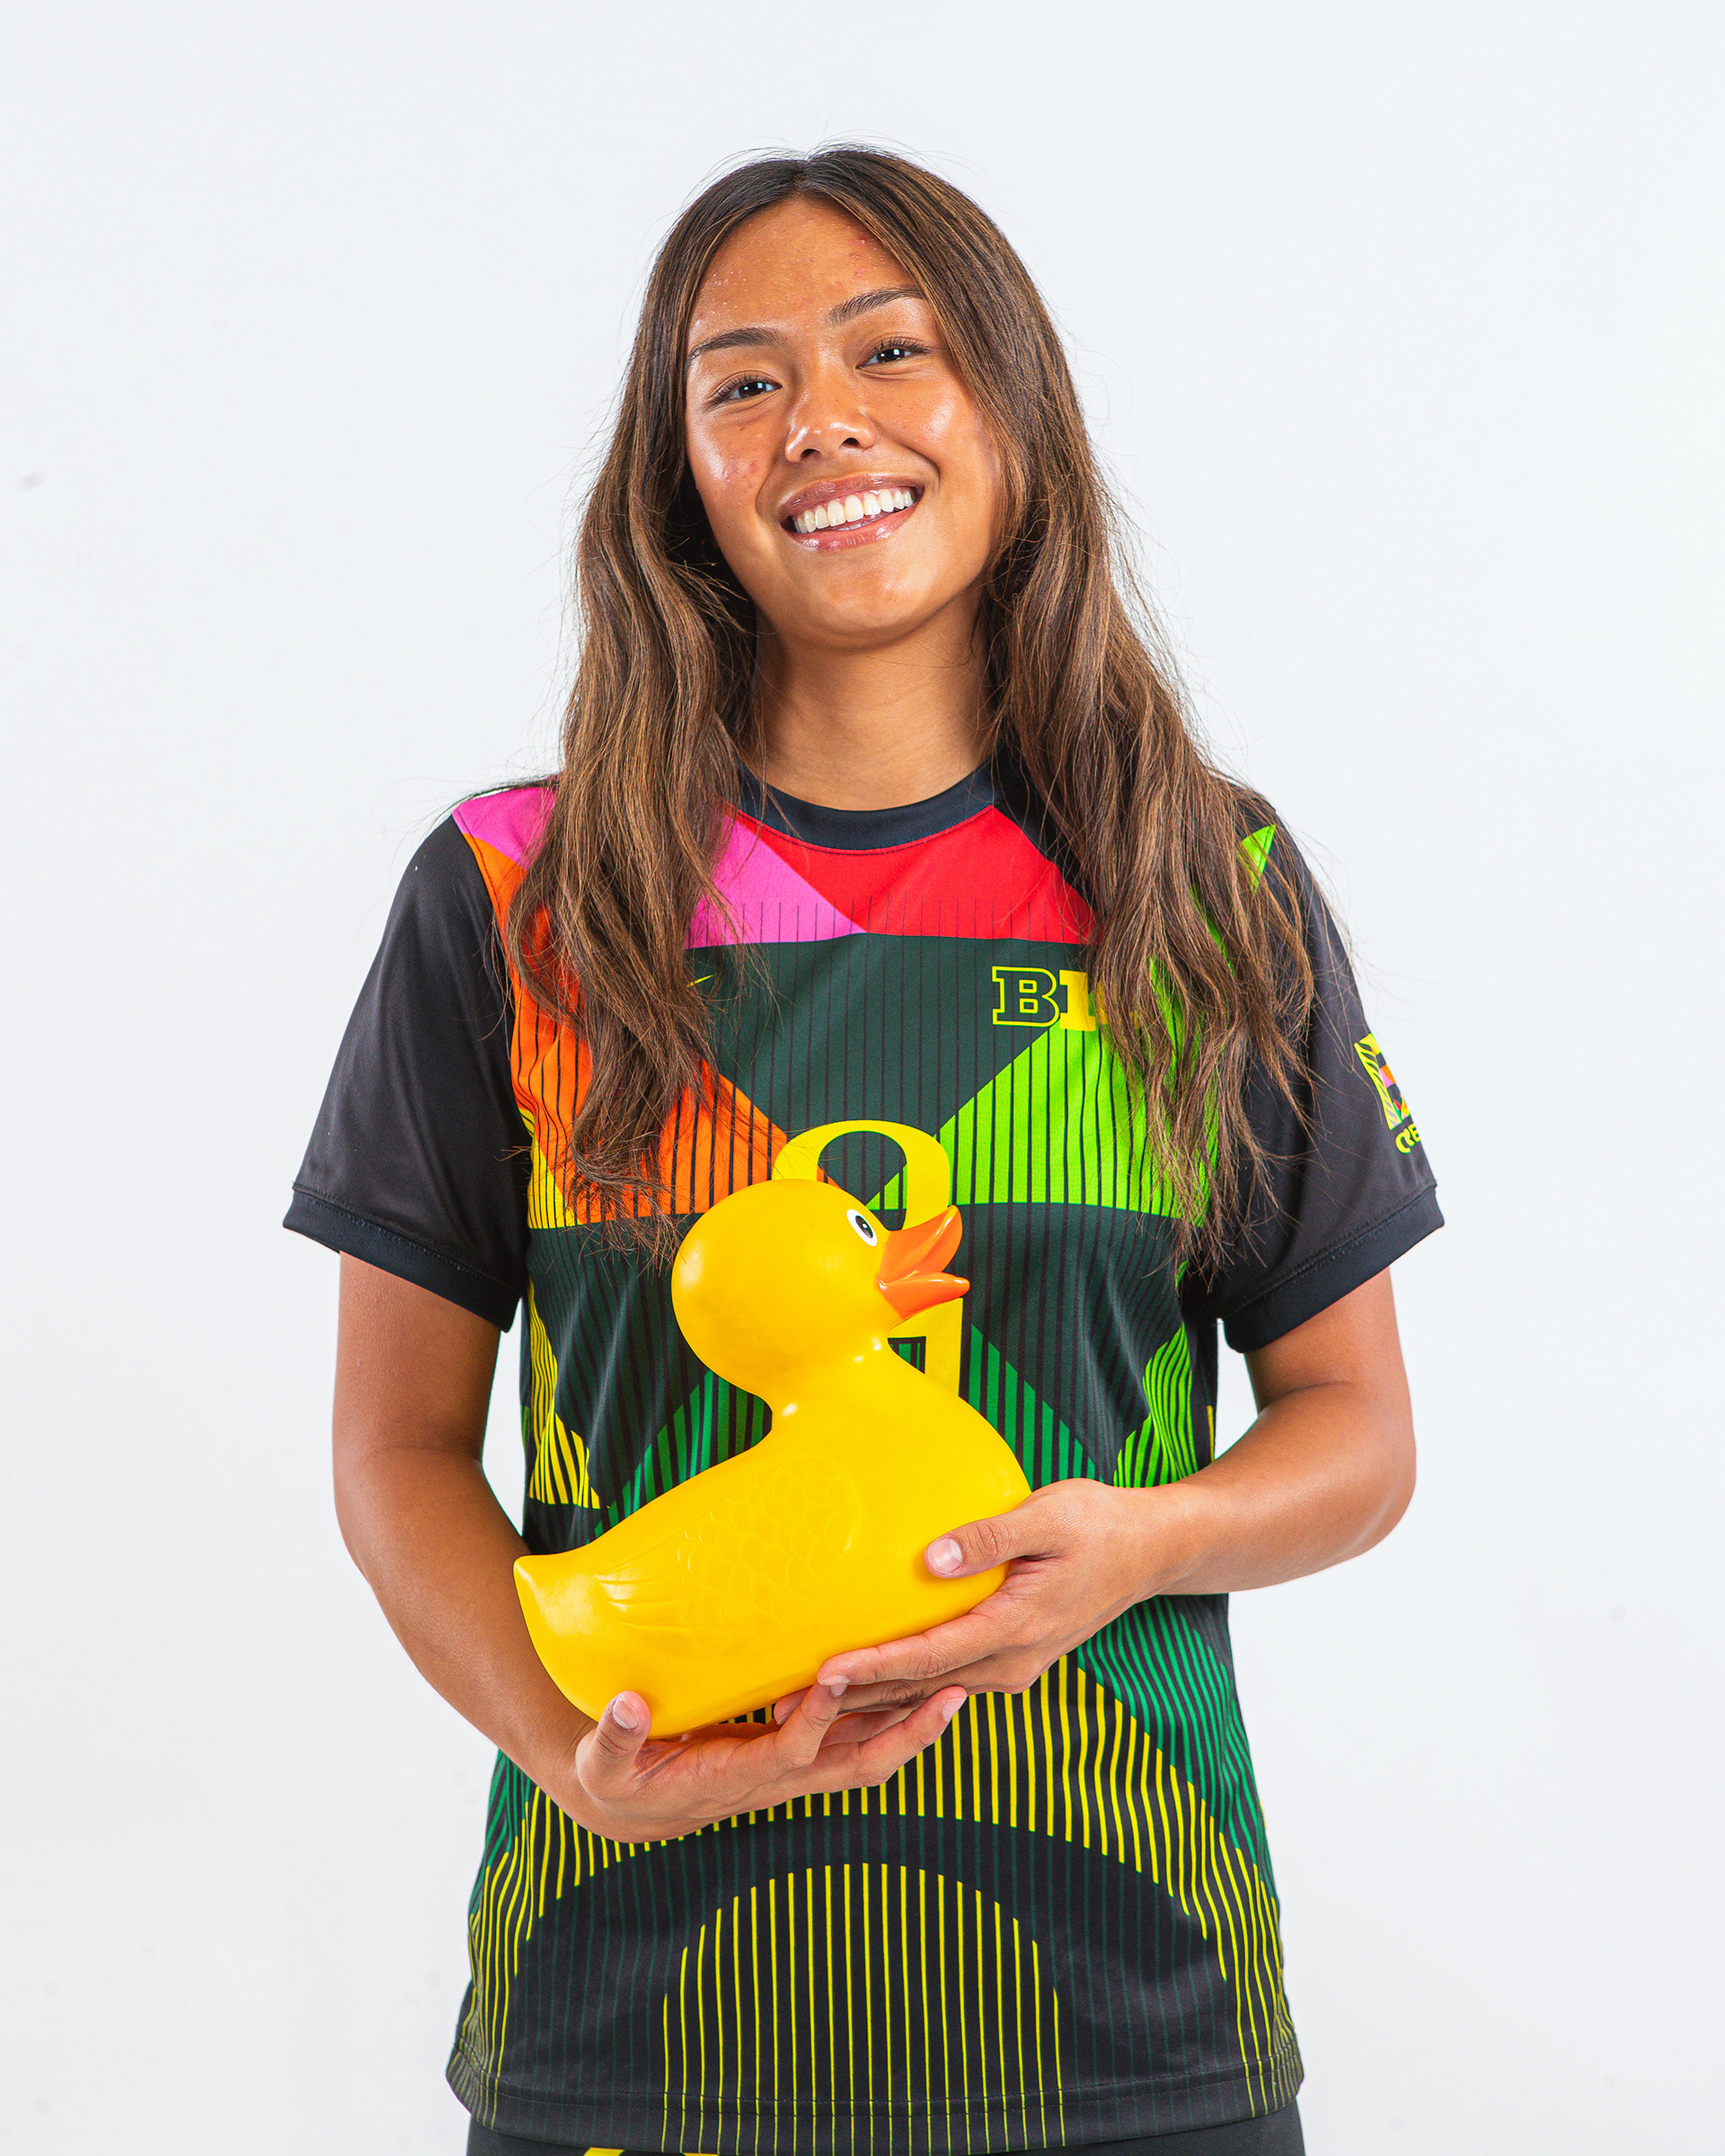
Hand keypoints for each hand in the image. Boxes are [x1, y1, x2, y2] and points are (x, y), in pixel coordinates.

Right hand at [547, 1677, 966, 1843]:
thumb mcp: (603, 1764)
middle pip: (859, 1764)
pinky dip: (889, 1714)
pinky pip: (855, 1738)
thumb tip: (628, 1705)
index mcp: (738, 1778)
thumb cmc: (618, 1777)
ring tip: (959, 1682)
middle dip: (908, 1735)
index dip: (818, 1718)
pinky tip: (914, 1681)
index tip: (837, 1673)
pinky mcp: (797, 1752)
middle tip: (953, 1693)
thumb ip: (613, 1737)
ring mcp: (794, 1768)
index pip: (792, 1751)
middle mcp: (779, 1778)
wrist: (636, 1807)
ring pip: (868, 1754)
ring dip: (914, 1724)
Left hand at [773, 1479, 1168, 1722]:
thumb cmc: (1098, 1525)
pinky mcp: (1009, 1660)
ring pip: (929, 1694)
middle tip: (787, 1704)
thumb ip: (987, 1537)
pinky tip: (868, 1692)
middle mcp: (1010, 1661)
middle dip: (853, 1699)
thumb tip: (930, 1560)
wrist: (1150, 1551)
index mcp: (1015, 1627)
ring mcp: (1011, 1667)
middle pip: (918, 1688)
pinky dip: (903, 1692)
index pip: (929, 1655)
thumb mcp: (1047, 1516)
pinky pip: (946, 1684)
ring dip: (871, 1703)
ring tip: (809, 1709)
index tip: (823, 1671)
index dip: (874, 1666)